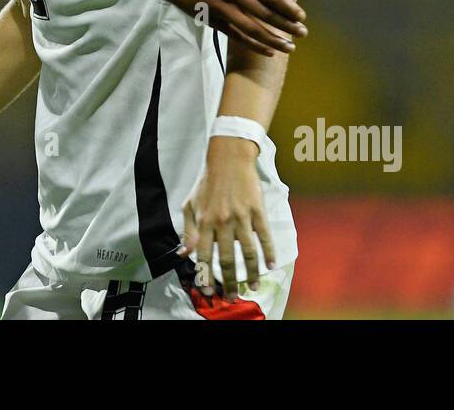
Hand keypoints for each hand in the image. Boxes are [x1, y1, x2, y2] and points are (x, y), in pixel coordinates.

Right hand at [164, 0, 305, 57]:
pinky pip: (236, 35)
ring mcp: (220, 7)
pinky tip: (267, 50)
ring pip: (252, 28)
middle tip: (303, 33)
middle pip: (264, 13)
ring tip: (289, 47)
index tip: (301, 16)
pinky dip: (253, 44)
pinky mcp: (211, 19)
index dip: (287, 7)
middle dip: (286, 25)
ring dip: (273, 39)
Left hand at [180, 136, 273, 295]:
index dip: (206, 275)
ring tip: (253, 287)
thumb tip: (184, 253)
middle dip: (229, 281)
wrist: (228, 157)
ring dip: (250, 273)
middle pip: (226, 259)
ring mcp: (241, 216)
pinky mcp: (257, 210)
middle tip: (232, 296)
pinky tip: (270, 265)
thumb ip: (188, 230)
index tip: (209, 290)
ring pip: (247, 251)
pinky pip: (264, 236)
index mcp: (204, 221)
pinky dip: (268, 252)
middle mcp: (222, 221)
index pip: (204, 255)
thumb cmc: (207, 181)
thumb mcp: (191, 204)